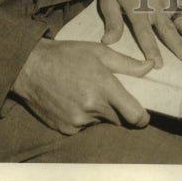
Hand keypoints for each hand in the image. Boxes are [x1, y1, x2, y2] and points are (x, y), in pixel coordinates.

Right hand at [11, 37, 152, 133]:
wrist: (31, 68)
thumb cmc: (67, 55)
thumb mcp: (99, 51)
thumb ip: (128, 63)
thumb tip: (151, 66)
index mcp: (103, 87)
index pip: (134, 115)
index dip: (142, 117)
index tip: (143, 114)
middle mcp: (92, 108)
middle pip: (119, 119)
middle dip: (120, 110)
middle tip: (109, 93)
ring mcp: (78, 121)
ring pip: (101, 122)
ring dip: (101, 112)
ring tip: (86, 91)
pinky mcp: (66, 129)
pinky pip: (84, 126)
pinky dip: (84, 117)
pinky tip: (74, 99)